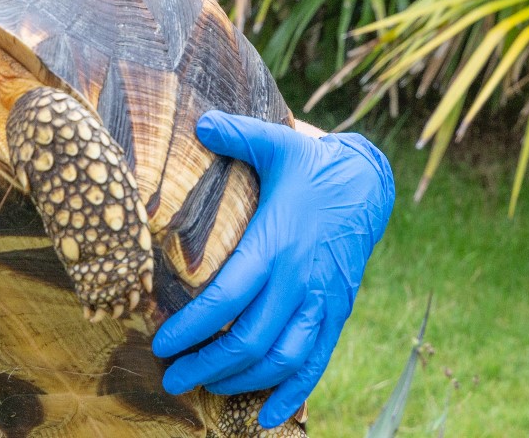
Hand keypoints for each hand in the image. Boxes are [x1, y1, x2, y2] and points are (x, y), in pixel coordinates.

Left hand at [152, 112, 393, 426]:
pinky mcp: (337, 312)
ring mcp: (321, 300)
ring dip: (240, 381)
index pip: (226, 298)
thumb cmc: (311, 164)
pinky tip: (266, 416)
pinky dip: (292, 393)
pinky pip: (316, 362)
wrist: (368, 184)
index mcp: (275, 242)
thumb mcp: (276, 142)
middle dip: (205, 366)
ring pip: (280, 358)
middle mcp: (299, 279)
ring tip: (205, 387)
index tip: (160, 343)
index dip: (191, 328)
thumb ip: (235, 134)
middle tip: (171, 378)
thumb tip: (199, 121)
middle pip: (249, 341)